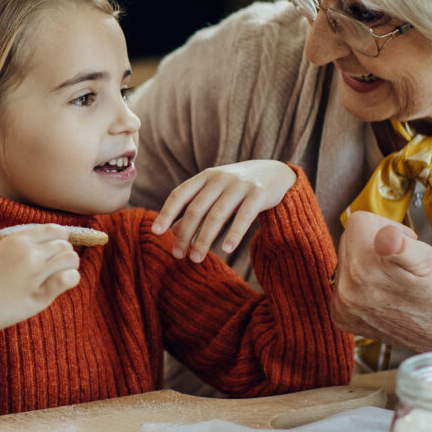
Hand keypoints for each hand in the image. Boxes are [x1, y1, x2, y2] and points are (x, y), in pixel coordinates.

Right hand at [0, 225, 80, 356]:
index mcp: (16, 241)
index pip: (53, 230)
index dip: (59, 236)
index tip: (55, 245)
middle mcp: (28, 255)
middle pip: (64, 244)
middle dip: (64, 251)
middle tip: (56, 262)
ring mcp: (35, 276)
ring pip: (70, 259)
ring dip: (70, 264)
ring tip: (63, 272)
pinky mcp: (39, 297)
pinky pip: (68, 280)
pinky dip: (71, 279)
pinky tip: (64, 283)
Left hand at [151, 160, 296, 261]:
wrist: (276, 173)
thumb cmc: (238, 187)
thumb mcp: (215, 193)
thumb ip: (196, 209)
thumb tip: (173, 232)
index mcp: (205, 177)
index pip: (180, 194)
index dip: (166, 213)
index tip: (155, 232)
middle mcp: (220, 179)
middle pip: (196, 209)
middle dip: (185, 234)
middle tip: (177, 255)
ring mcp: (240, 186)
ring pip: (216, 215)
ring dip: (204, 239)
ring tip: (196, 258)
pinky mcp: (259, 194)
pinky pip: (244, 217)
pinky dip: (234, 234)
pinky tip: (226, 250)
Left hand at [330, 210, 431, 348]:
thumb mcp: (428, 260)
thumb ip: (402, 245)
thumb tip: (386, 236)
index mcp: (364, 268)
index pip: (358, 221)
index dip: (385, 225)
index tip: (403, 242)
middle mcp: (347, 289)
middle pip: (349, 240)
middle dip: (374, 243)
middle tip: (401, 262)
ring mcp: (342, 306)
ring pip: (346, 261)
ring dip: (367, 264)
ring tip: (395, 279)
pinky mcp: (342, 317)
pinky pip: (343, 283)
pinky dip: (360, 283)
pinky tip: (383, 292)